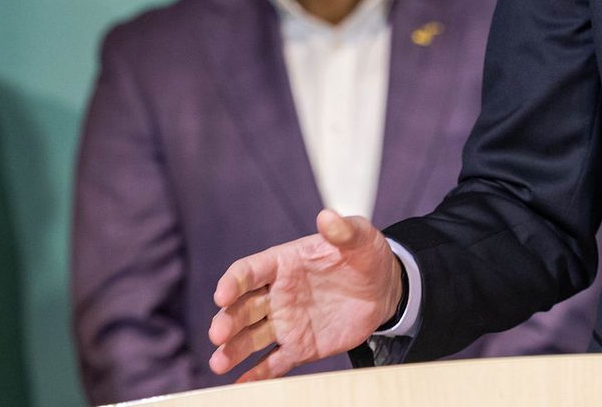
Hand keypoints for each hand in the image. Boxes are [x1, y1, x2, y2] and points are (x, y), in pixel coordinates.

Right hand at [208, 209, 403, 382]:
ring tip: (218, 364)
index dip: (234, 281)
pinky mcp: (300, 347)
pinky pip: (274, 362)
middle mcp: (277, 294)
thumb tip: (328, 217)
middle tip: (218, 334)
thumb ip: (344, 230)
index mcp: (284, 263)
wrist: (384, 290)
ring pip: (252, 338)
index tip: (221, 294)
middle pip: (244, 307)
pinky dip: (257, 374)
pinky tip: (239, 385)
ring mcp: (286, 322)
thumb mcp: (361, 238)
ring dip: (233, 350)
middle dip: (228, 320)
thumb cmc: (366, 257)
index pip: (250, 270)